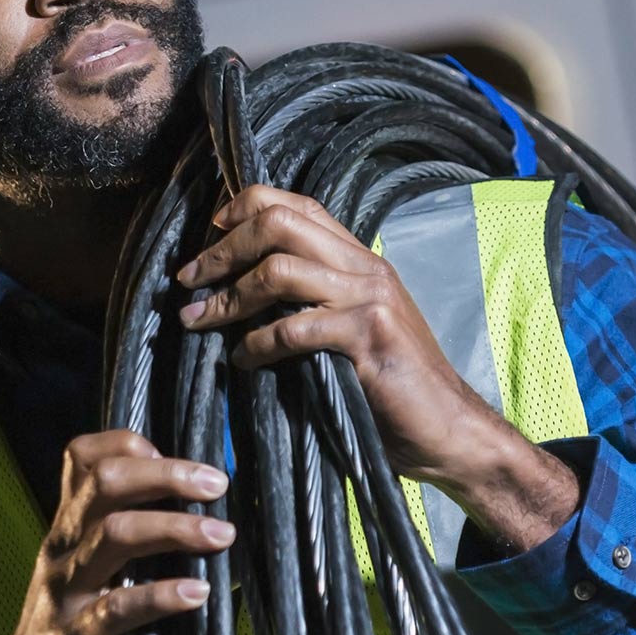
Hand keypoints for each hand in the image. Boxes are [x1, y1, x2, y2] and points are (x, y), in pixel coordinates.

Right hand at [0, 431, 230, 634]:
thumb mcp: (90, 576)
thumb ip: (127, 541)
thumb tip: (208, 512)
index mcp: (68, 528)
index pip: (84, 456)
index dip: (132, 443)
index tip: (181, 460)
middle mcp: (62, 549)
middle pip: (104, 483)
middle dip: (167, 474)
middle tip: (218, 484)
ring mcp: (66, 594)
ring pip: (114, 536)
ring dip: (175, 528)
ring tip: (223, 536)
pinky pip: (118, 609)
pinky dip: (162, 596)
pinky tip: (199, 594)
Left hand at [172, 184, 578, 550]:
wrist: (448, 430)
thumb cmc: (389, 388)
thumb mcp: (347, 331)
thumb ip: (307, 303)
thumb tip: (233, 295)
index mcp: (359, 260)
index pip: (296, 204)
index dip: (243, 210)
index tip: (206, 238)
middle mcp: (365, 268)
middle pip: (280, 222)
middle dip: (222, 248)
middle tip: (188, 280)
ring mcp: (370, 299)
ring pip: (280, 269)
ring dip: (228, 296)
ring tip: (198, 319)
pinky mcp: (369, 338)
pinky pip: (295, 327)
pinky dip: (257, 343)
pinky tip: (242, 360)